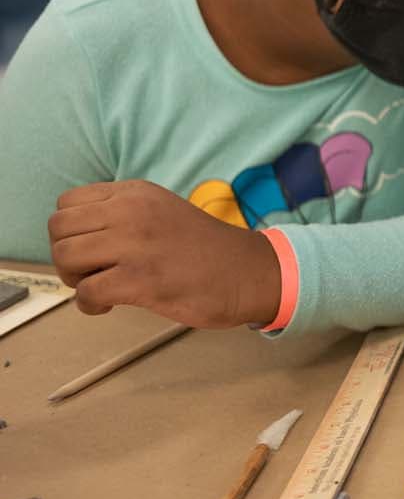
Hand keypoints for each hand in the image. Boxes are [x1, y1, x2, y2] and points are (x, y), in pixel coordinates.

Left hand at [48, 180, 280, 328]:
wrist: (248, 272)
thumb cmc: (207, 250)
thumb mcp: (162, 210)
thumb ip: (123, 213)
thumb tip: (80, 235)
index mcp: (136, 193)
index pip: (68, 203)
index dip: (71, 230)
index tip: (91, 247)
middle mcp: (132, 212)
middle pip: (58, 229)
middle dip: (66, 255)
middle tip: (91, 271)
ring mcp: (136, 245)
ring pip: (65, 257)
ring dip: (75, 279)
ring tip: (100, 286)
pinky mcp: (140, 280)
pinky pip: (86, 292)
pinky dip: (90, 305)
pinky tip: (109, 305)